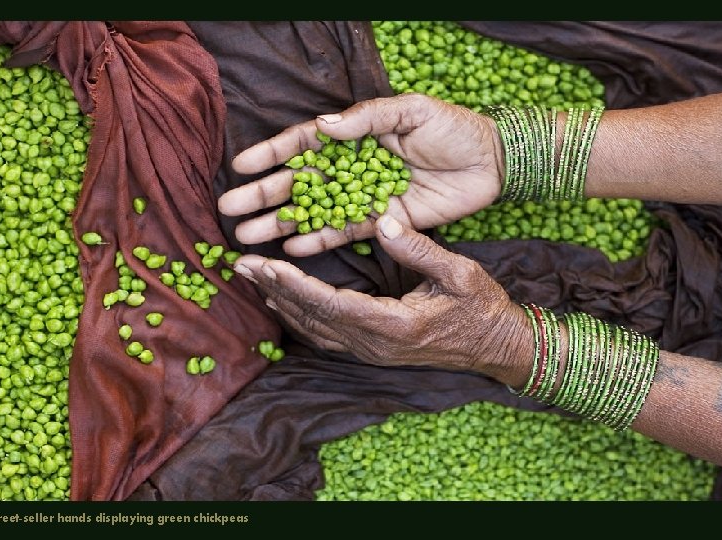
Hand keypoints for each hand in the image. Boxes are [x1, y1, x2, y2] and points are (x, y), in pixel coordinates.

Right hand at [219, 93, 502, 256]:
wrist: (491, 163)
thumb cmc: (451, 128)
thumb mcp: (410, 111)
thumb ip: (366, 119)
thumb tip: (322, 126)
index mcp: (354, 135)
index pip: (303, 144)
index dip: (271, 155)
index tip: (241, 166)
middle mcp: (351, 167)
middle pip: (298, 181)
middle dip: (263, 195)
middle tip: (230, 209)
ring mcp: (363, 196)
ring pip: (313, 210)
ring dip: (280, 222)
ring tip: (248, 237)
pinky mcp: (381, 221)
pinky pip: (343, 232)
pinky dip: (317, 240)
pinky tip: (291, 248)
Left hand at [232, 214, 530, 384]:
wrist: (496, 346)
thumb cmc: (481, 308)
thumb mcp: (459, 273)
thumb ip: (419, 248)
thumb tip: (382, 220)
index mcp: (393, 324)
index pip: (330, 304)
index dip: (293, 284)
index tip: (263, 262)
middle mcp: (373, 344)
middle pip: (311, 319)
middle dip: (273, 290)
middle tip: (240, 264)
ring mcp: (371, 351)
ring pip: (312, 331)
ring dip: (281, 304)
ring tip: (253, 278)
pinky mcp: (372, 350)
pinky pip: (325, 336)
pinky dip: (298, 317)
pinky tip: (282, 301)